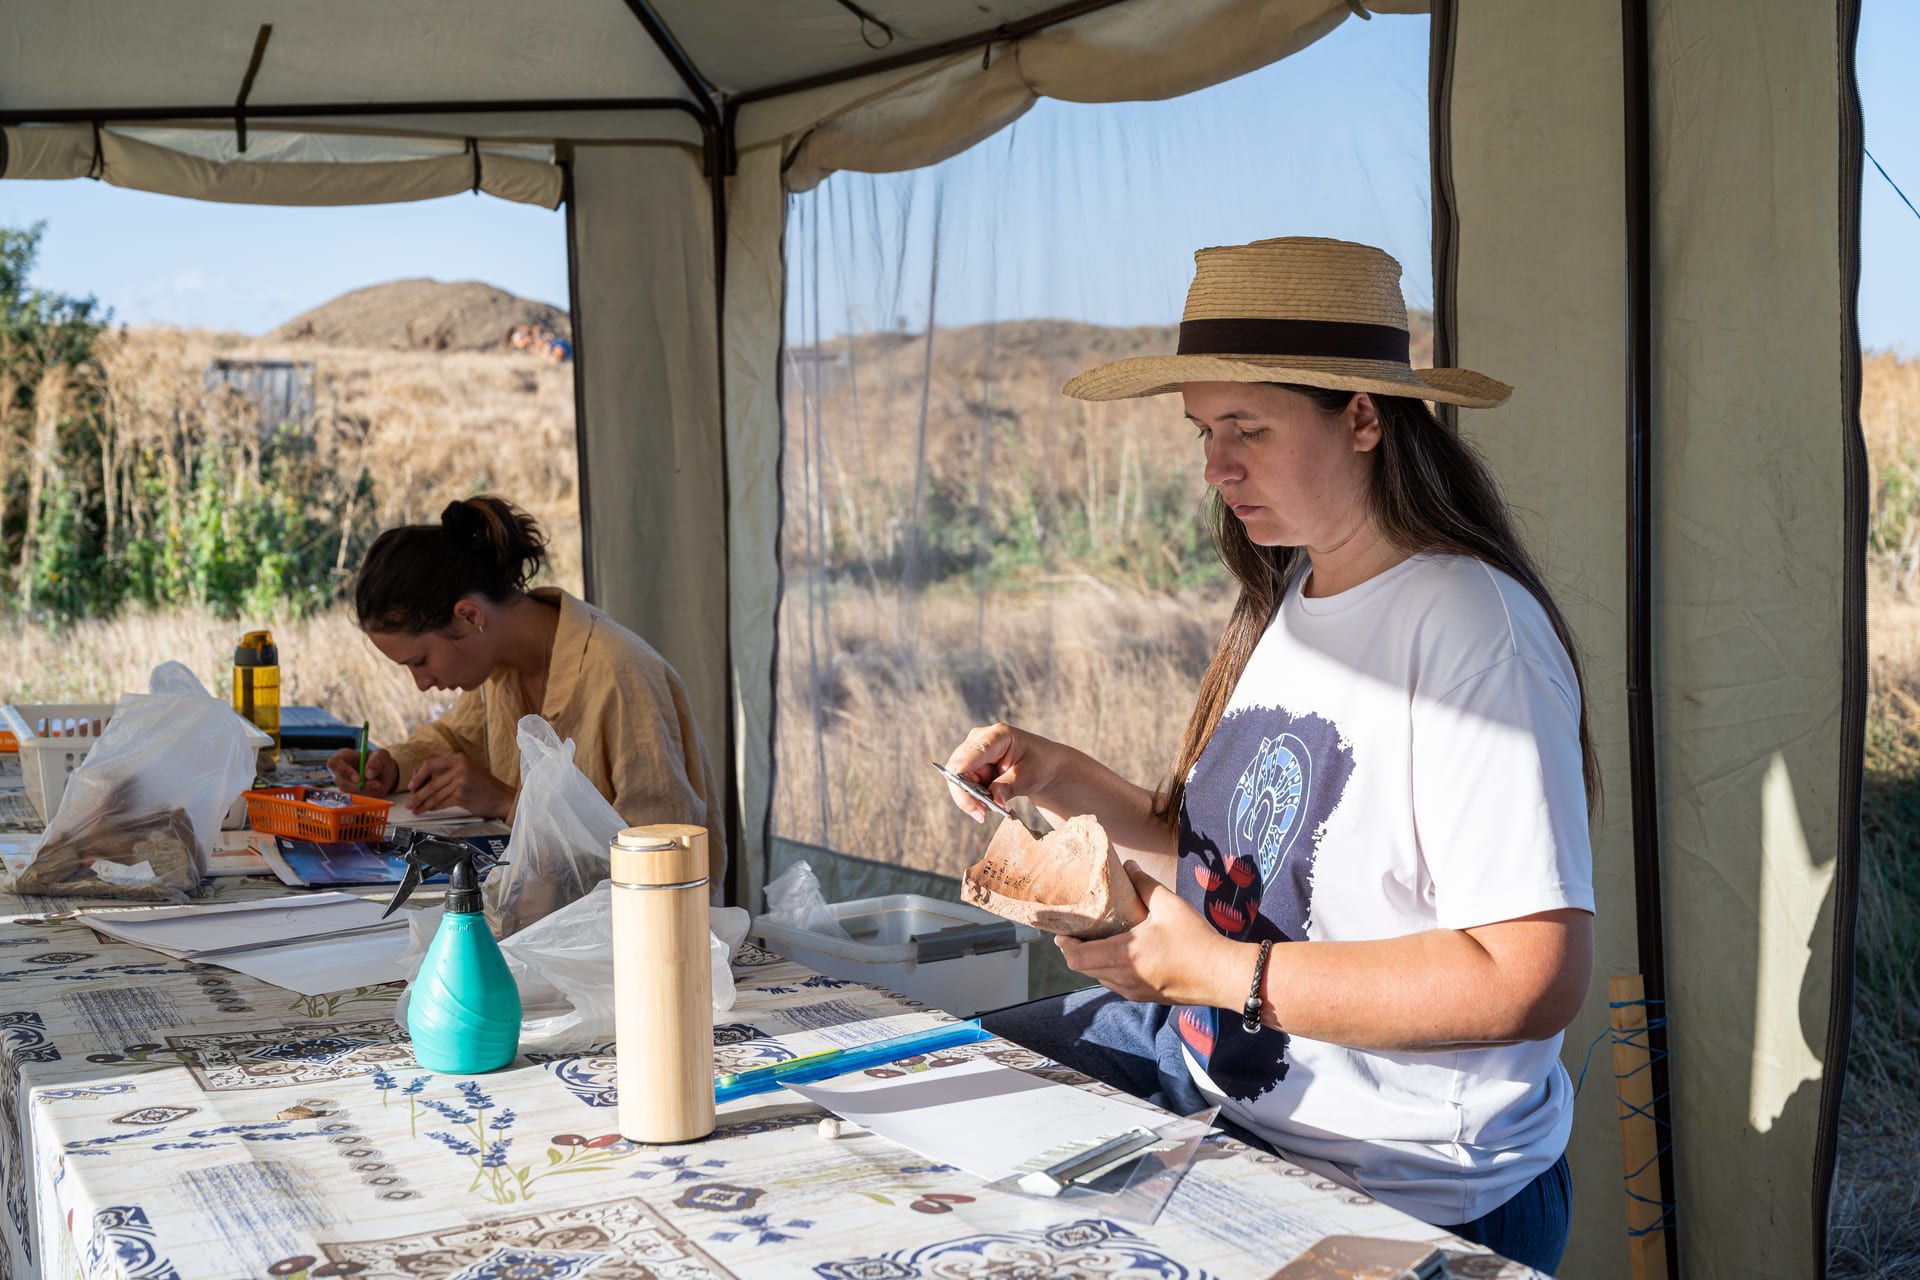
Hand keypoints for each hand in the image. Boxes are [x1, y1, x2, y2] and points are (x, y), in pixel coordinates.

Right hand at [328, 746, 397, 796]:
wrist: (383, 772)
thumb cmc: (378, 760)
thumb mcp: (381, 755)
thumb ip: (376, 761)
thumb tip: (369, 773)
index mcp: (342, 757)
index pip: (335, 763)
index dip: (345, 771)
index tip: (359, 778)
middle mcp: (339, 772)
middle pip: (342, 782)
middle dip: (359, 786)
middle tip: (377, 784)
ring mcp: (344, 785)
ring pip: (350, 792)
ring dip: (367, 791)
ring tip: (381, 785)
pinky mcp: (351, 794)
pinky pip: (358, 798)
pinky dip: (370, 795)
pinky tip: (379, 789)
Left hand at [406, 753, 514, 818]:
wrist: (502, 798)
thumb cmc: (484, 786)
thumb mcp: (467, 770)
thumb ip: (448, 772)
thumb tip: (423, 781)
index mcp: (459, 758)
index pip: (430, 764)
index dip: (418, 776)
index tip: (412, 785)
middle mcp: (460, 767)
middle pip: (431, 782)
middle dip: (417, 794)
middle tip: (409, 802)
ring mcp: (461, 781)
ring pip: (435, 794)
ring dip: (423, 804)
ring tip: (415, 809)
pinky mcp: (462, 795)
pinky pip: (442, 803)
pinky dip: (433, 808)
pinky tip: (428, 810)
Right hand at [941, 722, 1063, 822]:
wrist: (1043, 764)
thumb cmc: (1039, 764)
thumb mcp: (1029, 777)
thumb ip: (1008, 787)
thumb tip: (994, 802)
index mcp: (997, 735)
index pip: (971, 753)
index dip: (962, 775)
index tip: (968, 798)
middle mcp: (979, 740)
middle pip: (957, 768)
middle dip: (966, 795)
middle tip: (982, 815)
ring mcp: (973, 752)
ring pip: (958, 780)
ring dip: (972, 798)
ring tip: (994, 805)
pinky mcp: (971, 765)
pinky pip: (964, 785)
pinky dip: (975, 797)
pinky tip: (991, 799)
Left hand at [1057, 864, 1252, 1007]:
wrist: (1224, 975)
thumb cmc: (1197, 940)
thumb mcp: (1169, 905)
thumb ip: (1144, 883)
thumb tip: (1129, 865)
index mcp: (1125, 956)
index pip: (1077, 957)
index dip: (1064, 944)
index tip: (1061, 929)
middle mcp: (1124, 978)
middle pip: (1084, 968)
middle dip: (1076, 950)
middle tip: (1078, 930)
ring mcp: (1135, 991)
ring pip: (1100, 977)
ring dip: (1093, 961)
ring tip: (1098, 939)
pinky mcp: (1146, 997)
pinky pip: (1117, 984)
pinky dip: (1111, 970)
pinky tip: (1122, 953)